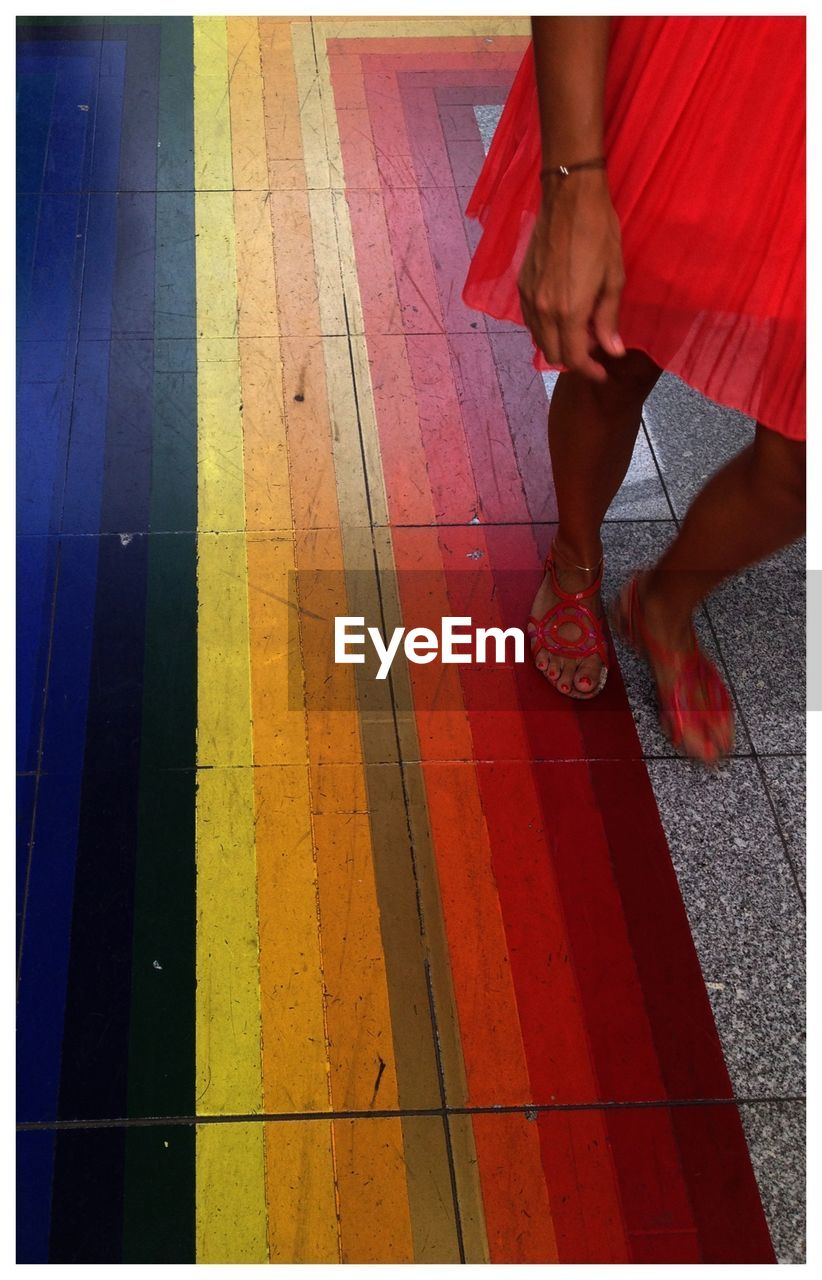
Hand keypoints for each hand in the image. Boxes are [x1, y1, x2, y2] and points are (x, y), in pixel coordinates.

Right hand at [517, 169, 625, 380]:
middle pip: (553, 354)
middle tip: (595, 348)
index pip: (574, 358)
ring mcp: (529, 298)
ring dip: (558, 343)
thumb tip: (612, 351)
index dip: (589, 371)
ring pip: (539, 339)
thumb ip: (608, 319)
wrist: (569, 198)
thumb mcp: (613, 278)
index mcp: (568, 311)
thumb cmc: (599, 233)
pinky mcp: (522, 285)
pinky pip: (531, 320)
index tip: (602, 372)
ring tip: (581, 330)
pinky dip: (546, 327)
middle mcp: (543, 310)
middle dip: (574, 358)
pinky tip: (563, 314)